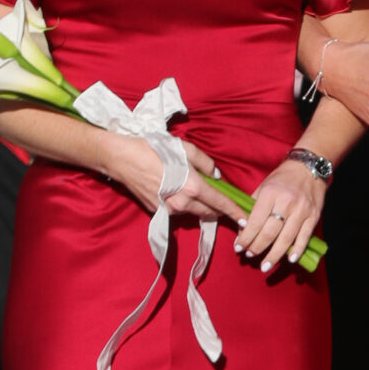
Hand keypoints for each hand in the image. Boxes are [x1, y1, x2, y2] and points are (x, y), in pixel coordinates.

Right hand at [102, 134, 242, 225]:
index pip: (220, 203)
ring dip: (201, 207)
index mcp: (192, 187)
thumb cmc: (154, 149)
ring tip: (201, 195)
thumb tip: (215, 175)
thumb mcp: (185, 148)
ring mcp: (169, 210)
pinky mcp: (157, 212)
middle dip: (219, 210)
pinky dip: (184, 205)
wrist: (122, 159)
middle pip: (208, 212)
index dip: (235, 212)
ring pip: (193, 213)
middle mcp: (182, 203)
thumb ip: (205, 162)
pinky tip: (180, 193)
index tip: (246, 220)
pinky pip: (178, 212)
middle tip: (227, 205)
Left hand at [236, 157, 324, 273]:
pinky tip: (289, 259)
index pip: (255, 221)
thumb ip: (252, 207)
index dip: (245, 237)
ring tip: (265, 266)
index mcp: (270, 194)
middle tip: (249, 256)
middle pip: (269, 232)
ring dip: (274, 255)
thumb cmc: (282, 179)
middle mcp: (286, 203)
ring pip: (286, 238)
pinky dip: (297, 250)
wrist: (308, 168)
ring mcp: (302, 210)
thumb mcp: (263, 186)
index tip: (238, 247)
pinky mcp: (313, 216)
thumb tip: (242, 230)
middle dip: (257, 247)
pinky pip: (304, 237)